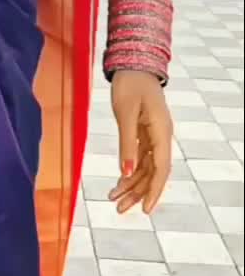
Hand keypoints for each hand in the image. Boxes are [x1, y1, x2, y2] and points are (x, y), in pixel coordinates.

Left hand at [109, 70, 173, 213]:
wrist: (133, 66)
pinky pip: (140, 160)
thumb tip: (127, 172)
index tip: (145, 210)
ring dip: (131, 186)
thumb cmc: (130, 85)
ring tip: (113, 201)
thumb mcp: (126, 114)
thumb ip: (127, 144)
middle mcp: (162, 137)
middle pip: (153, 174)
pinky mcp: (145, 135)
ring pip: (146, 169)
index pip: (161, 169)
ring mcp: (154, 137)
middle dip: (138, 193)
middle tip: (120, 210)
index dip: (154, 191)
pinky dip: (129, 173)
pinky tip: (117, 185)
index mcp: (162, 132)